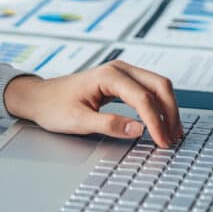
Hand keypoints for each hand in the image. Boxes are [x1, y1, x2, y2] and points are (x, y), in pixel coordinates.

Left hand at [3, 60, 182, 147]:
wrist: (39, 97)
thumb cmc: (53, 106)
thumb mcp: (78, 121)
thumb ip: (109, 125)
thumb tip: (138, 129)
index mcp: (107, 76)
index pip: (143, 98)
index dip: (157, 121)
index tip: (162, 142)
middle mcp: (118, 69)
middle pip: (159, 86)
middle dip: (170, 112)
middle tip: (173, 138)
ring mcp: (121, 73)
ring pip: (157, 86)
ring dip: (168, 108)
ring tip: (172, 133)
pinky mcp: (122, 81)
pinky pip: (148, 90)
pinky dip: (159, 105)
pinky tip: (161, 122)